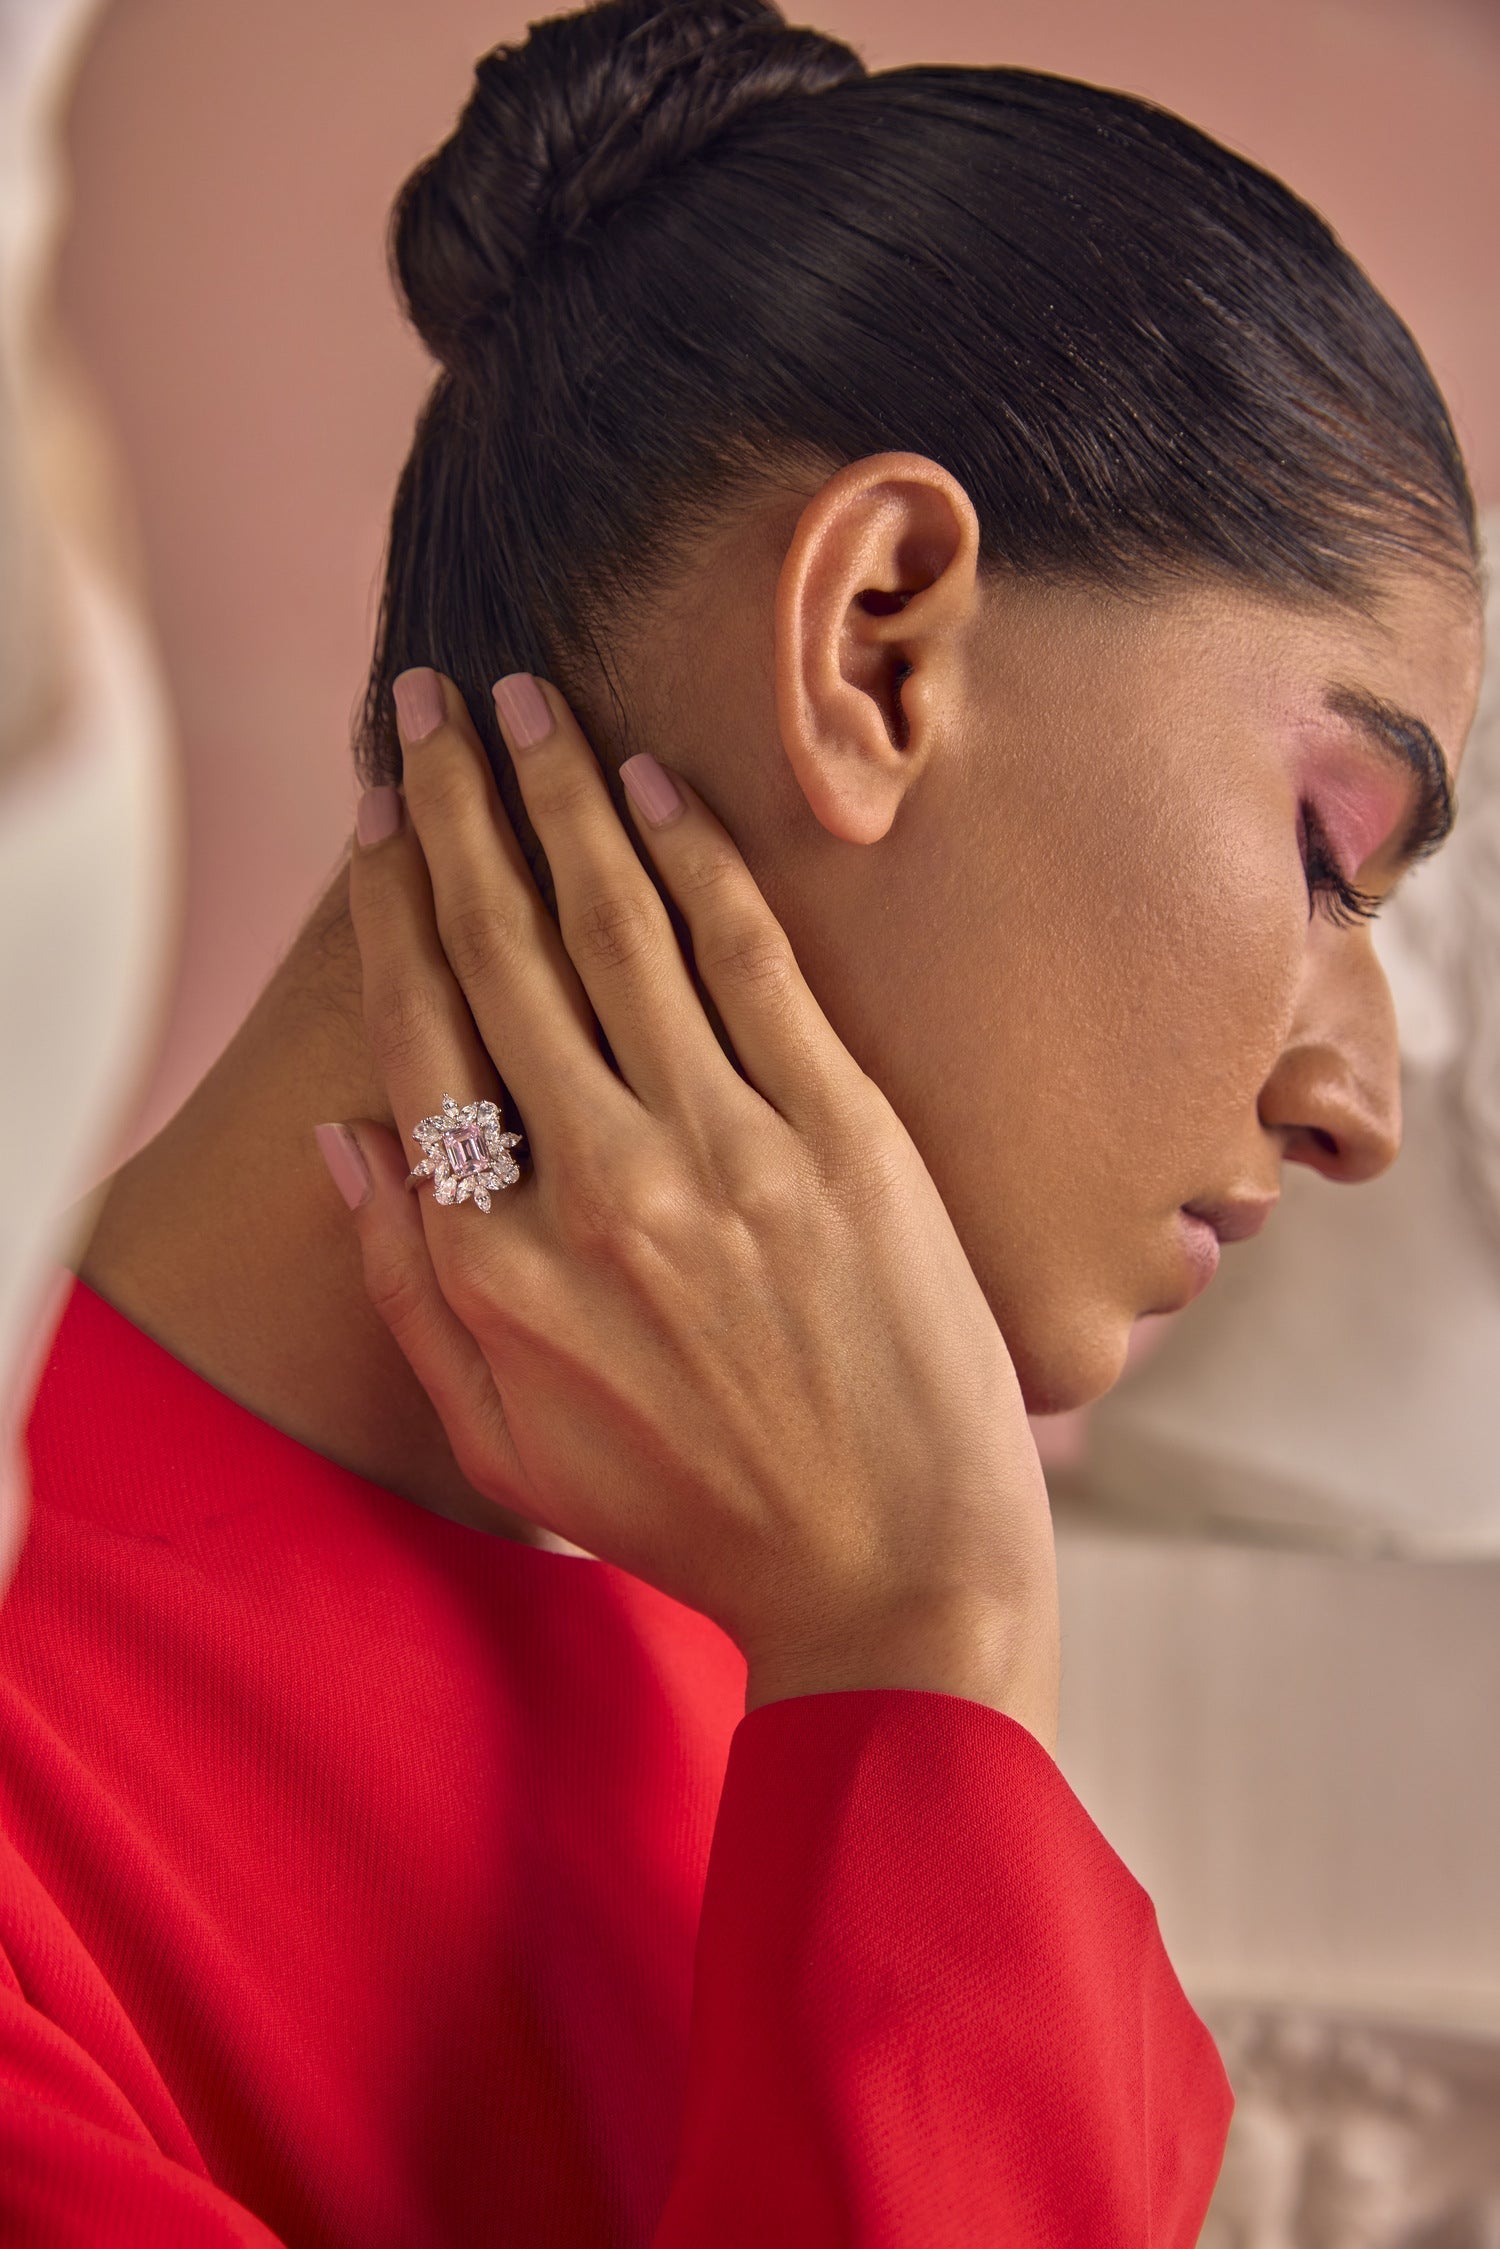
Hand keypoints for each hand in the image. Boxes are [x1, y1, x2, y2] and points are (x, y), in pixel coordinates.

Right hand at [340, 671, 1058, 1747]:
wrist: (893, 1569)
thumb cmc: (697, 1513)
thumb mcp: (506, 1442)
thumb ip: (408, 1293)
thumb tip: (347, 1136)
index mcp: (497, 1267)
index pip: (418, 1033)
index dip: (390, 904)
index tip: (376, 814)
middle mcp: (595, 1190)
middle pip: (500, 952)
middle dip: (454, 806)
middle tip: (429, 701)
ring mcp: (724, 1155)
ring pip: (615, 931)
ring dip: (557, 795)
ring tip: (523, 698)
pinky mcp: (842, 1136)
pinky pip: (750, 962)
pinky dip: (692, 860)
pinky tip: (650, 782)